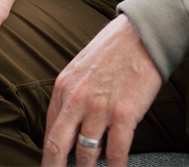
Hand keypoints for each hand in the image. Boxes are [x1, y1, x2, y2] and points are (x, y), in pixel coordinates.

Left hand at [42, 15, 162, 166]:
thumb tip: (65, 125)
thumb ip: (70, 95)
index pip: (49, 130)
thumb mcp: (80, 69)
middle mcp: (77, 99)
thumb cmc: (111, 51)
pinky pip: (115, 153)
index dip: (47, 155)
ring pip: (86, 154)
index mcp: (63, 87)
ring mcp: (99, 108)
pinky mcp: (124, 114)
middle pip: (58, 146)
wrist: (141, 35)